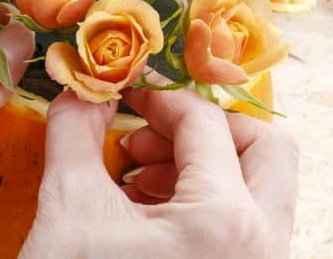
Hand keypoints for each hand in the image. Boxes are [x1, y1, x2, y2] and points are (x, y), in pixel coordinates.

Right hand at [20, 87, 298, 258]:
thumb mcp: (68, 206)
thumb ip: (74, 131)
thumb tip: (82, 89)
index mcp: (223, 224)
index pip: (204, 122)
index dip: (159, 98)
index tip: (128, 95)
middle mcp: (262, 247)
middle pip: (265, 147)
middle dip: (206, 128)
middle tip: (154, 133)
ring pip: (261, 186)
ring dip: (203, 163)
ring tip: (138, 172)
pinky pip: (247, 221)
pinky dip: (205, 199)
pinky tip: (148, 208)